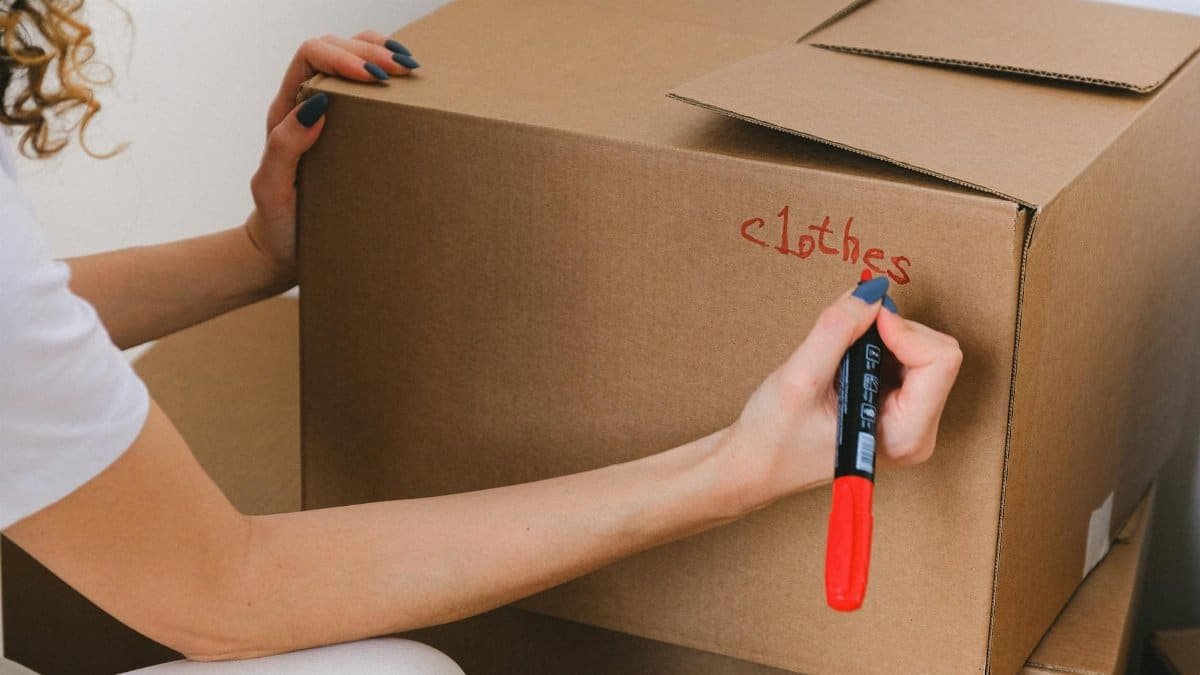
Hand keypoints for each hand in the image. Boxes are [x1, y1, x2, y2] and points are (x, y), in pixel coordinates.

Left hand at [245, 31, 419, 285]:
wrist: (283, 248)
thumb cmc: (278, 221)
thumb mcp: (272, 188)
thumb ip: (285, 147)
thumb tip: (316, 106)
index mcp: (288, 110)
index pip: (311, 57)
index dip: (343, 56)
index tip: (374, 77)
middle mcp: (308, 104)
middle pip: (334, 47)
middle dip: (369, 50)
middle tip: (403, 70)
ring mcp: (332, 115)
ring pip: (352, 58)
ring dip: (381, 53)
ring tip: (410, 67)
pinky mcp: (353, 131)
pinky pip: (368, 90)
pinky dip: (389, 77)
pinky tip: (410, 83)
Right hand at [716, 281, 962, 512]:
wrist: (755, 465)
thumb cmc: (774, 436)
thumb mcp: (800, 378)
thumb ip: (837, 331)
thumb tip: (871, 291)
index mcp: (906, 434)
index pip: (940, 360)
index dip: (902, 329)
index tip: (864, 319)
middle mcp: (918, 431)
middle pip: (936, 352)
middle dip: (892, 332)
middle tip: (845, 337)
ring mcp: (912, 422)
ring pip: (923, 351)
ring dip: (883, 339)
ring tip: (839, 358)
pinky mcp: (900, 412)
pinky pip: (908, 360)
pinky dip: (878, 347)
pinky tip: (846, 364)